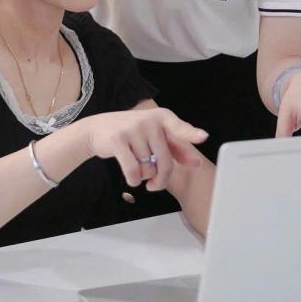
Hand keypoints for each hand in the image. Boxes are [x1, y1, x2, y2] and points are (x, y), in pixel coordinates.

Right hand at [83, 108, 207, 192]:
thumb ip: (175, 148)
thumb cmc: (131, 133)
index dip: (191, 133)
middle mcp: (149, 121)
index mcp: (162, 117)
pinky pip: (132, 171)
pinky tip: (132, 178)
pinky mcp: (118, 140)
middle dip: (161, 179)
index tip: (203, 136)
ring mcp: (133, 129)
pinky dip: (133, 180)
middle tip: (155, 184)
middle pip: (165, 162)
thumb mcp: (154, 135)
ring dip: (143, 176)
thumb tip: (196, 162)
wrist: (97, 128)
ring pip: (148, 169)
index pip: (178, 127)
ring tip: (137, 167)